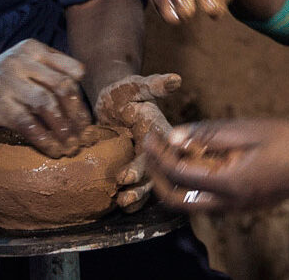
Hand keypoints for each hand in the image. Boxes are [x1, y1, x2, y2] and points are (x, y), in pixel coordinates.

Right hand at [0, 39, 92, 157]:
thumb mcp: (23, 65)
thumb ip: (48, 74)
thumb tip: (81, 108)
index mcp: (33, 49)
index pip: (71, 70)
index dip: (82, 97)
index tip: (84, 118)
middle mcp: (21, 61)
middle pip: (62, 87)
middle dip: (76, 115)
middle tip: (83, 135)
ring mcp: (8, 82)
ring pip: (47, 104)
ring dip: (63, 128)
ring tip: (71, 146)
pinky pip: (28, 124)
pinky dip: (45, 139)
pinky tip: (53, 150)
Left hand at [94, 73, 181, 210]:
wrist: (112, 102)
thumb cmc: (124, 93)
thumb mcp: (135, 86)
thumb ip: (154, 84)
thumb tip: (176, 80)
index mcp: (162, 132)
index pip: (161, 153)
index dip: (147, 167)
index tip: (126, 176)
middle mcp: (160, 151)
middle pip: (157, 174)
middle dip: (142, 188)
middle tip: (124, 196)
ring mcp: (150, 162)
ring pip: (151, 185)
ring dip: (138, 196)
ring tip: (123, 204)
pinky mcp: (138, 169)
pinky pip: (141, 187)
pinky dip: (134, 199)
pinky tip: (122, 207)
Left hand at [143, 118, 288, 211]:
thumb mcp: (248, 130)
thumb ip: (209, 134)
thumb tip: (173, 136)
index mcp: (227, 184)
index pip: (178, 174)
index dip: (158, 155)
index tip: (149, 134)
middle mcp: (229, 203)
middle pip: (177, 201)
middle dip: (158, 177)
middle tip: (152, 151)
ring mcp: (237, 207)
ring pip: (192, 202)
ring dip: (175, 180)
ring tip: (171, 149)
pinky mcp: (244, 203)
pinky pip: (209, 198)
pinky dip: (194, 181)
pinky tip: (197, 156)